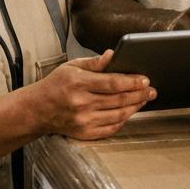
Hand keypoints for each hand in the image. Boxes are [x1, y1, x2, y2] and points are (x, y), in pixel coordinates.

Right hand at [29, 50, 155, 140]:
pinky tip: (129, 111)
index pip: (112, 83)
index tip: (145, 80)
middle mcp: (81, 104)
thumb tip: (113, 55)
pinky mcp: (85, 133)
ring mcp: (83, 121)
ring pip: (118, 115)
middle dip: (140, 95)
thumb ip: (95, 63)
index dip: (132, 82)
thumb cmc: (55, 85)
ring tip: (144, 99)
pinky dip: (123, 120)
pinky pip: (111, 128)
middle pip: (119, 100)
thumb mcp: (71, 67)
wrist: (38, 110)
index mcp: (78, 83)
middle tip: (151, 90)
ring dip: (135, 107)